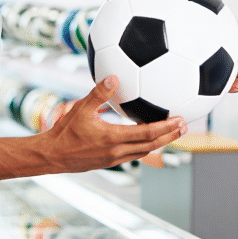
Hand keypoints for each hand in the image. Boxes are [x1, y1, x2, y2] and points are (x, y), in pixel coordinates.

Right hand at [41, 76, 185, 171]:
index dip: (165, 128)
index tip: (179, 120)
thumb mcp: (80, 108)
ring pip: (144, 151)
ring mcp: (114, 159)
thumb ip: (99, 93)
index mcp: (112, 138)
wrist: (52, 156)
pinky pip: (134, 154)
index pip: (147, 134)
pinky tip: (149, 138)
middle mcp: (117, 152)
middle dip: (170, 136)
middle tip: (185, 127)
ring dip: (161, 142)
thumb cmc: (65, 132)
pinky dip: (146, 146)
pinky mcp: (110, 162)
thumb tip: (114, 76)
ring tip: (173, 133)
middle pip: (152, 145)